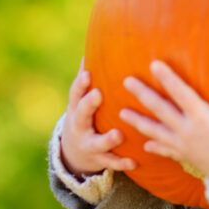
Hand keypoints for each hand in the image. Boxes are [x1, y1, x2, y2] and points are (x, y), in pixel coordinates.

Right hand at [60, 60, 136, 175]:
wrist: (74, 153)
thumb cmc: (84, 115)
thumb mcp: (81, 99)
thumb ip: (87, 78)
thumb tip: (94, 46)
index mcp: (77, 108)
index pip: (75, 93)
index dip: (80, 84)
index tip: (88, 73)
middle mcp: (79, 125)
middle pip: (81, 115)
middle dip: (88, 105)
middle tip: (98, 94)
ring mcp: (88, 144)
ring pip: (96, 142)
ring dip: (107, 138)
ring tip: (117, 134)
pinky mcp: (99, 159)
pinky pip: (110, 162)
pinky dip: (121, 162)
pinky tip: (134, 161)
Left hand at [120, 60, 208, 184]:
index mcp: (202, 118)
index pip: (181, 93)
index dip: (167, 78)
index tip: (153, 64)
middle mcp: (187, 131)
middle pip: (160, 109)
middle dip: (142, 94)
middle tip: (127, 81)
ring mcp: (183, 145)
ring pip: (155, 131)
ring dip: (137, 121)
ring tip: (121, 114)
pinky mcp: (184, 156)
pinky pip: (165, 150)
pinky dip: (154, 146)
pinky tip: (145, 145)